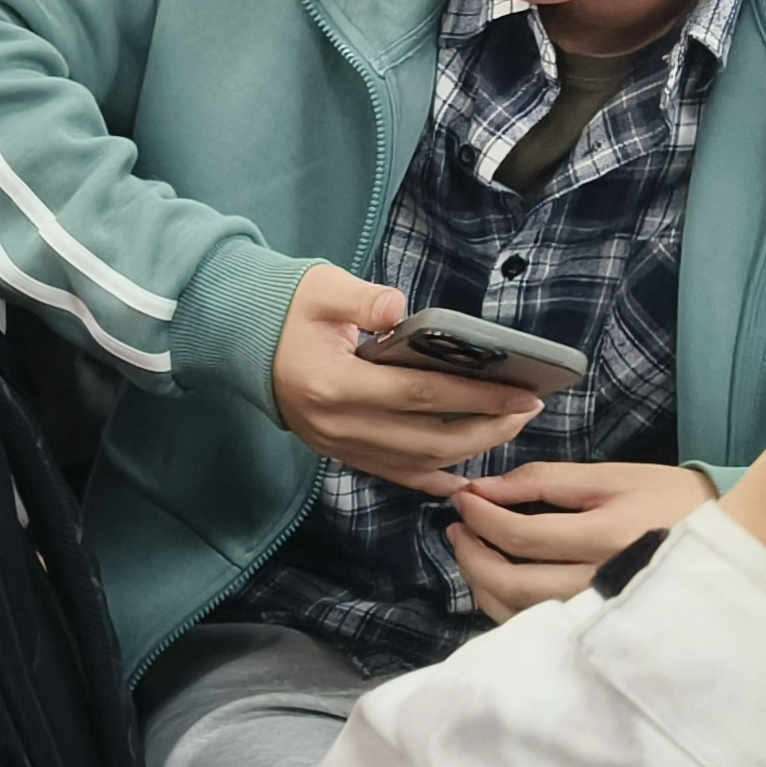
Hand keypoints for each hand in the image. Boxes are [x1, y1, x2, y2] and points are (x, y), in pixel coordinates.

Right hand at [269, 263, 543, 495]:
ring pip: (416, 464)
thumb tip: (402, 308)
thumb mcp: (322, 288)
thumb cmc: (287, 310)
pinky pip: (394, 475)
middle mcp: (336, 425)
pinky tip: (466, 474)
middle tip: (527, 409)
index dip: (476, 396)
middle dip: (487, 427)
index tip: (523, 391)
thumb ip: (364, 299)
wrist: (238, 340)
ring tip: (507, 427)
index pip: (419, 395)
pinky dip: (433, 478)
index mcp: (333, 384)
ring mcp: (337, 445)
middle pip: (427, 440)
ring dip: (469, 451)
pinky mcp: (339, 453)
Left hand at [446, 459, 716, 621]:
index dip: (480, 517)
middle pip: (514, 584)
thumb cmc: (670, 502)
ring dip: (484, 584)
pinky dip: (508, 606)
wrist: (732, 547)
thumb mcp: (614, 477)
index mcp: (607, 539)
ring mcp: (601, 616)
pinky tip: (500, 580)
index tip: (461, 498)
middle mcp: (602, 586)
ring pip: (521, 614)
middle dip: (472, 556)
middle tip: (456, 528)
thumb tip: (485, 488)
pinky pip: (539, 629)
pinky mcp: (601, 632)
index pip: (521, 536)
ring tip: (471, 551)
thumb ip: (547, 481)